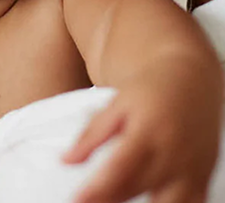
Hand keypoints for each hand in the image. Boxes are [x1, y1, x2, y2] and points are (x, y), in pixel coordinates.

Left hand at [62, 67, 220, 202]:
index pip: (118, 170)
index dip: (96, 190)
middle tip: (87, 201)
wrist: (191, 78)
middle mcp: (171, 154)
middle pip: (136, 189)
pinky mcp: (203, 178)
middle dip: (109, 200)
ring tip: (115, 200)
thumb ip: (92, 133)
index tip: (77, 199)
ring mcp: (191, 169)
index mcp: (147, 133)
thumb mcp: (118, 105)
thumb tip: (65, 160)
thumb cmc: (150, 90)